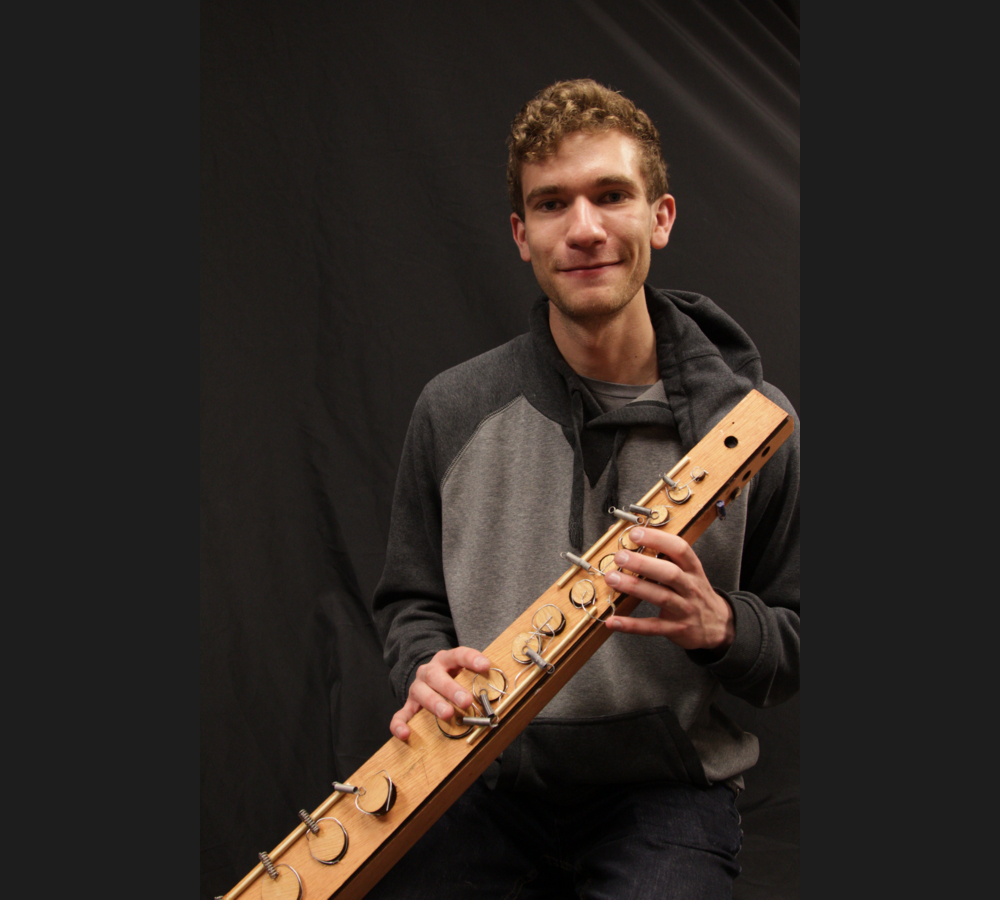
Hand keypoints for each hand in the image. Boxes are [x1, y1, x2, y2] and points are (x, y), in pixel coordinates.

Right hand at [389, 647, 492, 740]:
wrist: (429, 676)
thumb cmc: (453, 677)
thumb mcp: (464, 672)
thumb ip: (478, 679)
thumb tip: (501, 693)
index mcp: (446, 660)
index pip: (459, 654)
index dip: (472, 658)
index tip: (485, 665)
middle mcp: (430, 672)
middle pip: (437, 676)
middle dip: (452, 689)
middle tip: (466, 700)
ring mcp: (417, 688)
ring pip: (421, 692)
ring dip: (434, 703)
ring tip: (447, 714)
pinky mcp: (409, 704)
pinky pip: (401, 714)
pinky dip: (400, 724)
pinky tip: (405, 733)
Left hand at [602, 526, 733, 651]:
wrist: (718, 626)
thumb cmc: (695, 593)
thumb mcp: (689, 573)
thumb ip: (667, 558)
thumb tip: (634, 540)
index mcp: (693, 569)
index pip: (680, 549)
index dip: (658, 540)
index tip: (636, 534)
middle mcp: (691, 587)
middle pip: (669, 573)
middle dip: (643, 564)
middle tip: (620, 557)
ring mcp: (684, 609)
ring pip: (660, 597)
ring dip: (634, 587)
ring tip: (612, 579)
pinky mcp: (676, 629)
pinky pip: (652, 627)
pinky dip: (632, 625)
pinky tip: (613, 620)